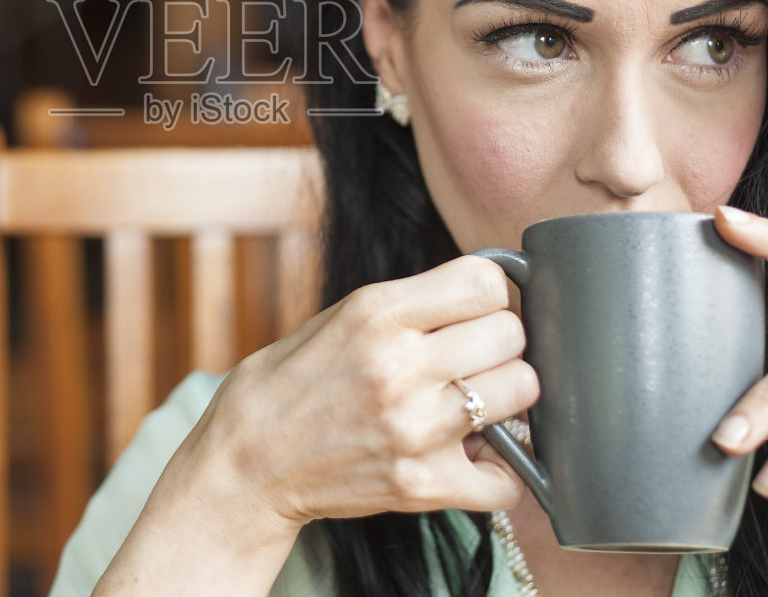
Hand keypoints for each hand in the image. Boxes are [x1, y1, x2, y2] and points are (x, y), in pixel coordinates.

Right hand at [189, 253, 538, 530]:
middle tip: (472, 359)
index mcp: (377, 312)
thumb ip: (410, 306)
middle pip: (512, 334)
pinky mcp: (424, 486)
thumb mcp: (339, 317)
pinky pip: (510, 480)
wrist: (243, 464)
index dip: (488, 293)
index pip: (485, 281)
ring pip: (523, 392)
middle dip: (499, 343)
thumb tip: (486, 294)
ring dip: (505, 398)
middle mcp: (401, 366)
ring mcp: (416, 430)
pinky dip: (501, 472)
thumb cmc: (288, 385)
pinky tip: (473, 457)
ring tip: (474, 404)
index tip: (473, 310)